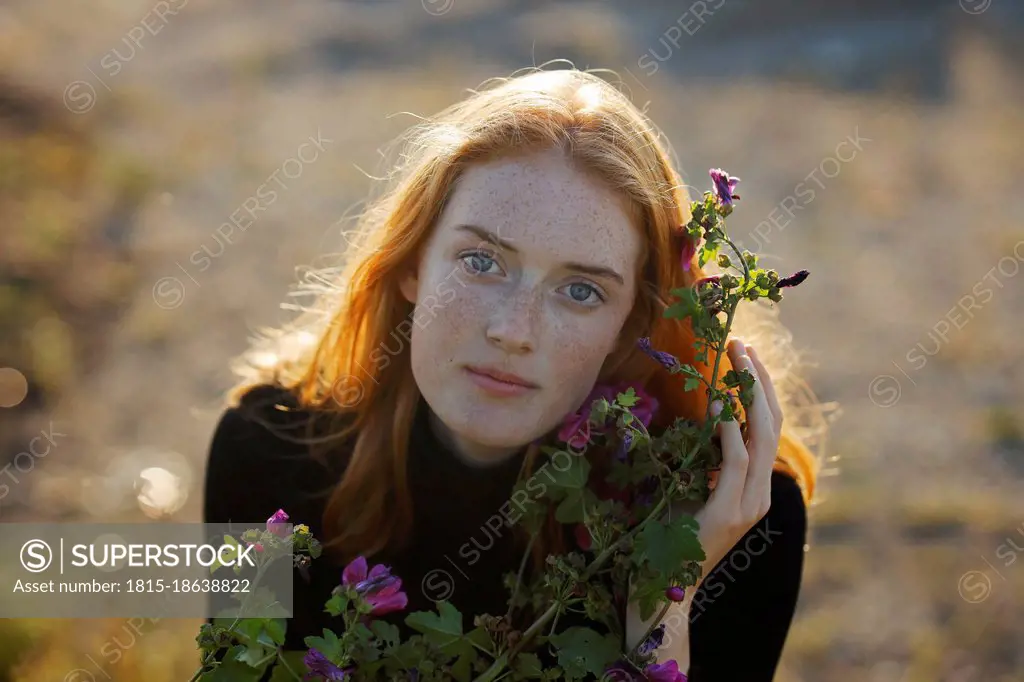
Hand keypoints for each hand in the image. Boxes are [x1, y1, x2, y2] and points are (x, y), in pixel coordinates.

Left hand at [693, 338, 782, 583]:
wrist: (666, 589)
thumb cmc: (672, 538)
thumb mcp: (694, 488)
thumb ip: (707, 459)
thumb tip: (707, 417)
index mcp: (755, 487)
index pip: (769, 428)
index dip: (762, 389)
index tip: (746, 355)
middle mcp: (759, 494)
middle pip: (771, 424)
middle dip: (759, 380)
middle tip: (742, 344)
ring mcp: (748, 504)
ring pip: (761, 437)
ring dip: (747, 394)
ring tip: (734, 361)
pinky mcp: (729, 512)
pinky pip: (736, 462)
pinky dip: (729, 430)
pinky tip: (719, 406)